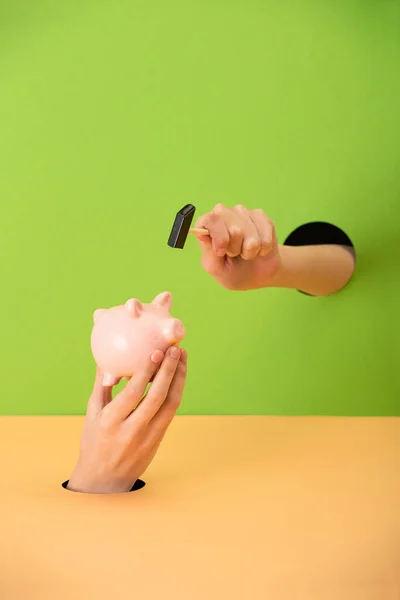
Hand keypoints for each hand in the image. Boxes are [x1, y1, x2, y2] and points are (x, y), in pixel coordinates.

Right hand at [67, 346, 186, 493]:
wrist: (105, 481)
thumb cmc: (95, 441)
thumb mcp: (92, 413)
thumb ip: (102, 385)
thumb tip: (106, 356)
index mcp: (111, 422)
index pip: (133, 393)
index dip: (147, 372)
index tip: (156, 351)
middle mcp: (131, 431)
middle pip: (157, 397)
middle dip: (169, 370)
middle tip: (175, 349)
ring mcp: (148, 438)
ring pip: (170, 404)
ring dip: (179, 378)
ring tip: (182, 357)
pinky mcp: (159, 440)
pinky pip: (171, 412)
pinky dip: (176, 391)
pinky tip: (178, 375)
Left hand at [195, 204, 280, 290]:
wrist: (258, 275)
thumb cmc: (233, 271)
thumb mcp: (216, 268)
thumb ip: (209, 252)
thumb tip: (201, 234)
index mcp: (208, 225)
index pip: (210, 220)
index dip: (219, 237)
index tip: (222, 252)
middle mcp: (224, 214)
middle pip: (233, 227)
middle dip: (235, 248)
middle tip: (235, 254)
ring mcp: (244, 213)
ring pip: (250, 233)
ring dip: (250, 249)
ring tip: (246, 252)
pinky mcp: (262, 217)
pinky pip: (265, 235)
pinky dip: (263, 248)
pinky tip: (259, 249)